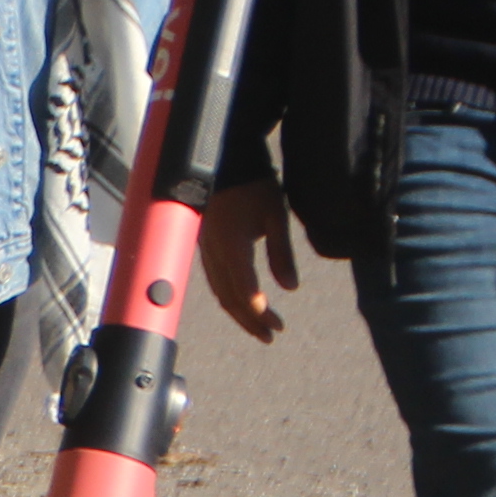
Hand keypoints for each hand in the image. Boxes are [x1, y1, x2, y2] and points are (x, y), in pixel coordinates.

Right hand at [197, 177, 296, 344]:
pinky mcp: (204, 247)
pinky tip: (242, 303)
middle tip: (271, 335)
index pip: (244, 289)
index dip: (259, 311)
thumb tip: (291, 287)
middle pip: (230, 298)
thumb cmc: (253, 184)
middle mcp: (214, 253)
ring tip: (259, 328)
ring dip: (240, 314)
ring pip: (220, 292)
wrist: (225, 161)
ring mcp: (206, 251)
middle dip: (251, 320)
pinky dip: (229, 298)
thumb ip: (281, 253)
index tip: (276, 325)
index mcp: (232, 246)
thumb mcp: (276, 216)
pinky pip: (214, 280)